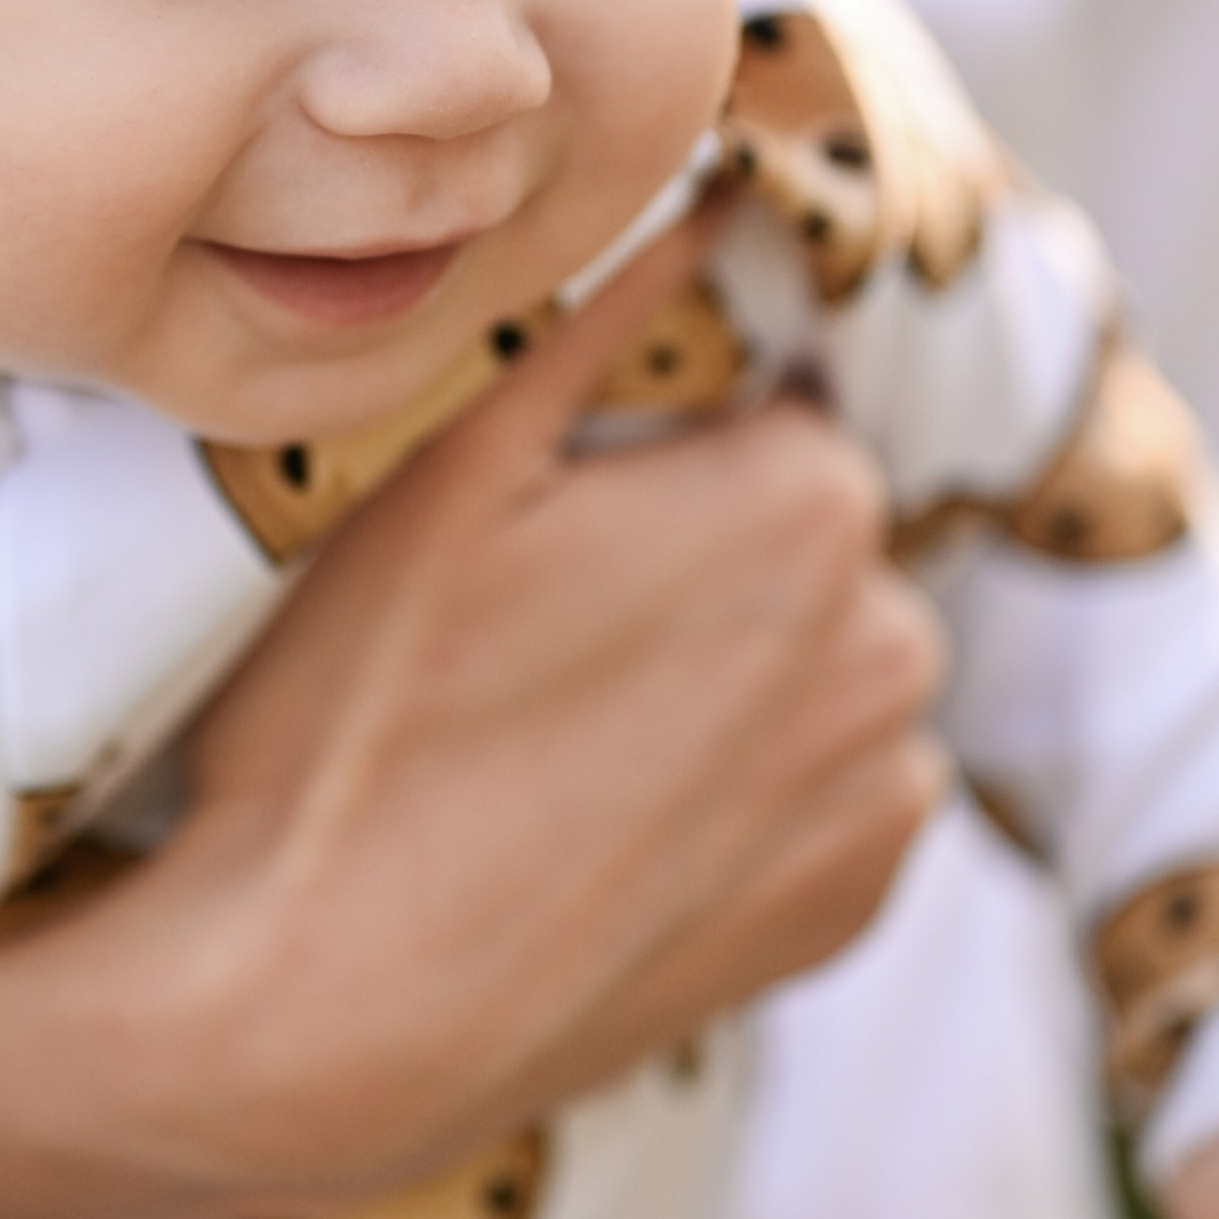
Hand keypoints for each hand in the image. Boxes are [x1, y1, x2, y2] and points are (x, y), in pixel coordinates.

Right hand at [0, 214, 946, 1218]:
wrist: (326, 1014)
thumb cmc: (356, 724)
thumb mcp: (443, 476)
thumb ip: (600, 319)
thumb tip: (712, 203)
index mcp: (805, 499)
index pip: (774, 411)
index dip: (655, 458)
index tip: (554, 527)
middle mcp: (891, 639)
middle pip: (812, 541)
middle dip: (713, 560)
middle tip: (541, 634)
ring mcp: (881, 790)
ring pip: (830, 670)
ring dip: (745, 677)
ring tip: (571, 738)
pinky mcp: (852, 912)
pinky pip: (834, 799)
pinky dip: (758, 795)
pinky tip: (618, 822)